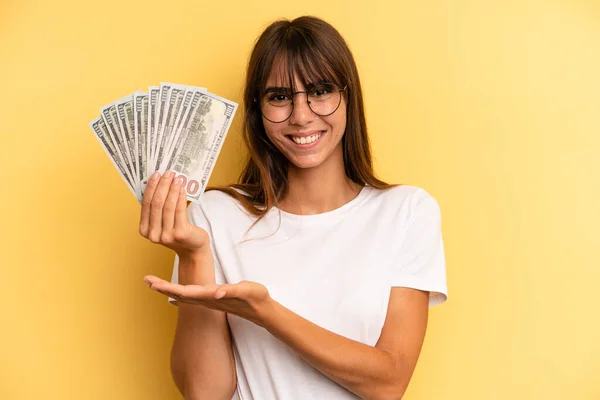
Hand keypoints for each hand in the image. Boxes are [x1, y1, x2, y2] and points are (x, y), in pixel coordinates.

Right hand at [139, 170, 208, 258]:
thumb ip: (157, 208)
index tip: (156, 174)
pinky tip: (182, 189)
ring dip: (172, 189)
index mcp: (144, 230)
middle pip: (156, 204)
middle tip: (168, 173)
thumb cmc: (177, 231)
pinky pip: (179, 211)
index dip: (151, 187)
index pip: (145, 204)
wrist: (192, 248)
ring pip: (167, 206)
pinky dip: (180, 198)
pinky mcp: (180, 234)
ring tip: (177, 178)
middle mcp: (153, 234)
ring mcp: (166, 235)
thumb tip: (158, 182)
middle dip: (162, 185)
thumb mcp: (163, 222)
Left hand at [143, 275, 272, 326]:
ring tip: (153, 283)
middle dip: (162, 287)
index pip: (185, 291)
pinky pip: (191, 298)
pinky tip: (172, 296)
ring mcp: (209, 301)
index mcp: (211, 295)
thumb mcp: (245, 290)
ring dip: (168, 289)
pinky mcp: (212, 300)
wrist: (261, 311)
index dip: (168, 287)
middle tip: (146, 280)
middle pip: (179, 294)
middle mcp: (207, 299)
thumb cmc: (255, 297)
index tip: (154, 283)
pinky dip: (179, 295)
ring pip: (183, 296)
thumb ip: (231, 291)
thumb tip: (216, 292)